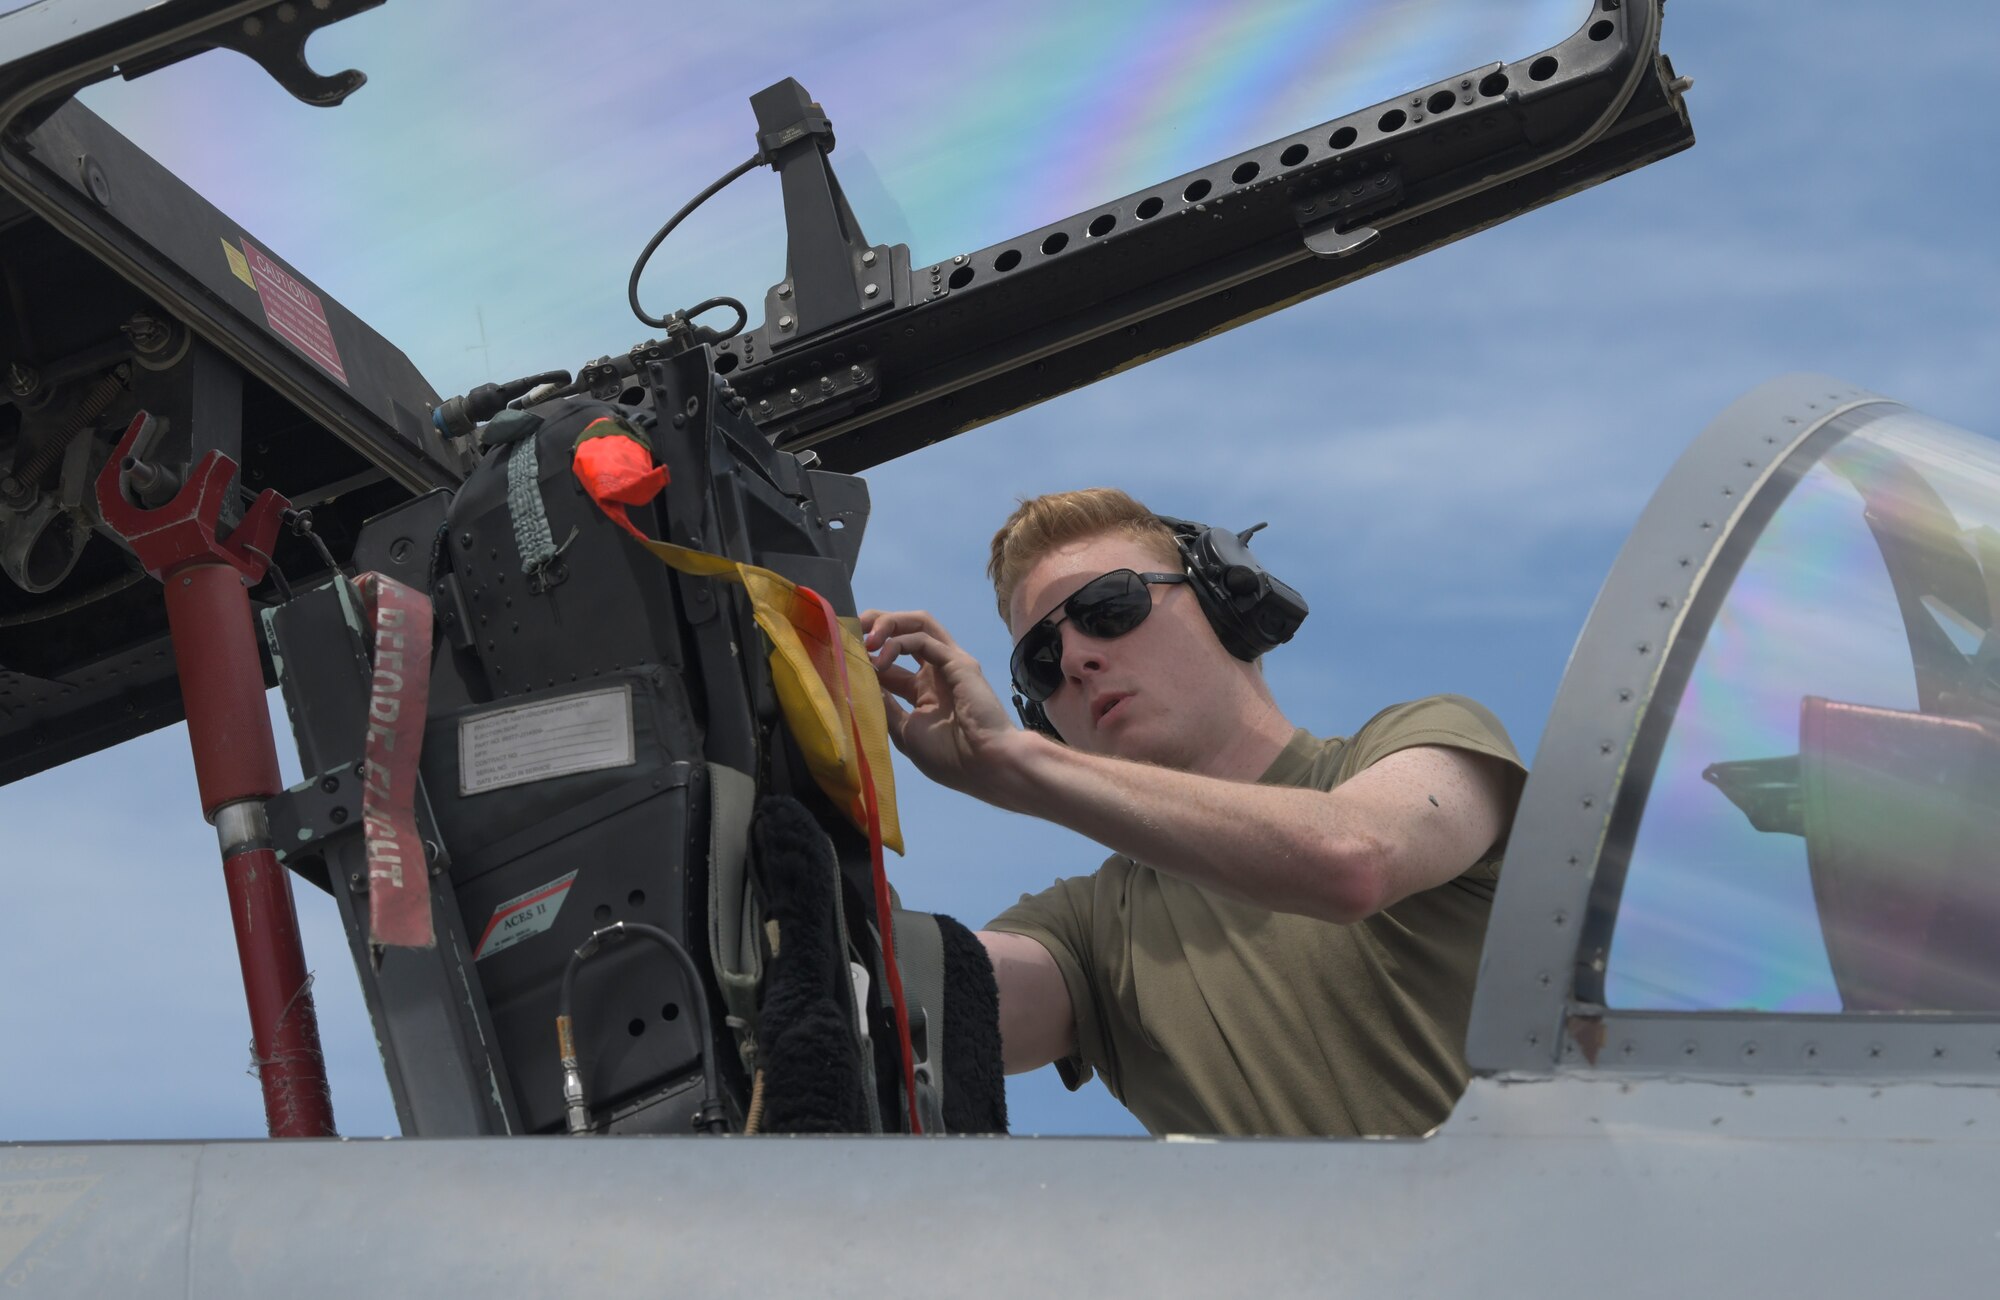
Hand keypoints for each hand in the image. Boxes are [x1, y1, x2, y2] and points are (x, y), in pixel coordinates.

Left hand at [859, 608, 1030, 799]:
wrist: (986, 766)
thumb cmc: (949, 756)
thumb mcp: (904, 732)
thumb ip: (884, 705)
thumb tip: (859, 683)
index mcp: (922, 691)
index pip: (890, 660)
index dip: (866, 654)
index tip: (840, 653)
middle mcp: (935, 672)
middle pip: (904, 631)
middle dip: (876, 624)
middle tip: (851, 628)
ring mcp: (948, 663)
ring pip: (918, 623)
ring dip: (887, 623)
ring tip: (865, 636)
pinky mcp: (958, 661)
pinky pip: (924, 638)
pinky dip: (898, 642)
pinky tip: (880, 660)